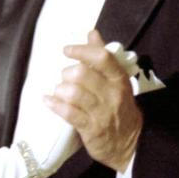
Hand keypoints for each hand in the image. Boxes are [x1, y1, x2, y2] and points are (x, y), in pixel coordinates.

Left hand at [44, 30, 142, 172]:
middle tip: (66, 79)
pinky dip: (54, 104)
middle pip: (82, 74)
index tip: (67, 51)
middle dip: (67, 74)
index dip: (82, 51)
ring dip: (61, 90)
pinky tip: (48, 100)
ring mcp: (102, 113)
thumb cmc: (119, 106)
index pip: (102, 58)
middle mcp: (112, 94)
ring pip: (74, 93)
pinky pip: (68, 113)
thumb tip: (92, 33)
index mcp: (119, 79)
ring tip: (60, 92)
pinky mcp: (91, 129)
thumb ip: (103, 58)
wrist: (130, 144)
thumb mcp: (116, 81)